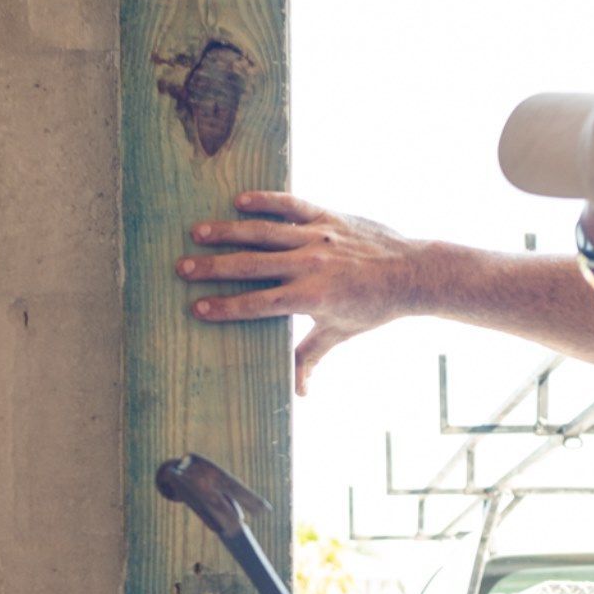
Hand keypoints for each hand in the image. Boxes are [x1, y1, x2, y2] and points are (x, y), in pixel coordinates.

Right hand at [178, 192, 423, 394]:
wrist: (411, 273)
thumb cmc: (375, 307)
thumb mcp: (342, 333)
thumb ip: (312, 357)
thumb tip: (297, 392)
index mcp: (313, 297)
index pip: (260, 304)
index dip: (227, 307)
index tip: (197, 308)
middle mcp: (312, 264)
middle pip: (252, 266)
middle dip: (214, 268)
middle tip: (182, 268)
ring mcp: (319, 236)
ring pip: (264, 232)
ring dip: (228, 232)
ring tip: (197, 233)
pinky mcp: (327, 215)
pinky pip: (291, 205)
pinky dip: (265, 201)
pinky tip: (238, 202)